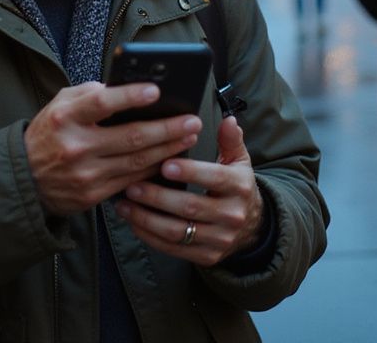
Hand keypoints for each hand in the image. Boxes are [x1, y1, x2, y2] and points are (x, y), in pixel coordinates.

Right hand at [24, 81, 201, 216]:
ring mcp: (85, 174)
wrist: (24, 179)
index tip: (156, 91)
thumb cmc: (49, 133)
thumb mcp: (60, 104)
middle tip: (192, 120)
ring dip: (168, 149)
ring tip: (189, 137)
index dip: (131, 96)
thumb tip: (126, 87)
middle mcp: (75, 146)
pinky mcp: (93, 195)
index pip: (102, 103)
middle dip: (167, 128)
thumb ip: (90, 93)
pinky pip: (132, 180)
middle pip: (131, 136)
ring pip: (137, 161)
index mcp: (65, 117)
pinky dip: (154, 169)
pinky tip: (170, 159)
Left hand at [115, 116, 264, 266]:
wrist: (251, 227)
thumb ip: (230, 140)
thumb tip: (229, 121)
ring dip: (147, 219)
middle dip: (158, 197)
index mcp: (240, 187)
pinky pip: (174, 248)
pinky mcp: (207, 256)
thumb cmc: (236, 187)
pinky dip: (151, 236)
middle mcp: (232, 215)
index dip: (190, 173)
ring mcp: (219, 239)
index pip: (214, 178)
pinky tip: (134, 223)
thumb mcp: (239, 161)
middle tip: (132, 186)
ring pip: (178, 231)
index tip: (165, 165)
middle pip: (191, 207)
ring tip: (125, 205)